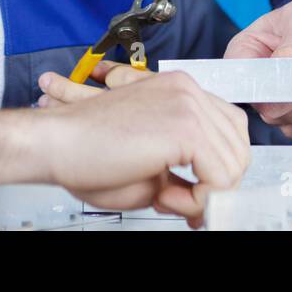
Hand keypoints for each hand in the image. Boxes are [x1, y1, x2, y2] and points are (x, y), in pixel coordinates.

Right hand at [35, 68, 250, 227]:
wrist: (53, 143)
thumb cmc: (86, 151)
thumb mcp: (148, 160)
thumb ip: (184, 171)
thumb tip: (208, 196)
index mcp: (179, 91)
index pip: (229, 130)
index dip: (216, 168)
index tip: (190, 194)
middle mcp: (188, 90)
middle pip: (238, 146)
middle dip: (214, 184)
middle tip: (177, 201)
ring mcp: (188, 105)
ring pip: (233, 165)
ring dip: (201, 194)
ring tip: (162, 196)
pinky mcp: (185, 127)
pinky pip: (219, 179)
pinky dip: (196, 200)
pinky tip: (163, 196)